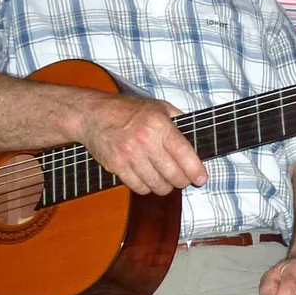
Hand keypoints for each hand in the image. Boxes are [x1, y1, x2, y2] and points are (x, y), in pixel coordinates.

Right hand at [73, 91, 206, 194]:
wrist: (94, 115)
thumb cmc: (128, 110)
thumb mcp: (159, 106)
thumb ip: (179, 120)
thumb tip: (197, 137)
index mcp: (159, 125)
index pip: (183, 153)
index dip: (195, 170)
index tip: (201, 179)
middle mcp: (145, 140)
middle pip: (172, 173)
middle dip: (182, 181)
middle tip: (184, 180)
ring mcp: (129, 155)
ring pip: (156, 184)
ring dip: (165, 187)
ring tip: (167, 181)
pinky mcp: (116, 166)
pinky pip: (138, 187)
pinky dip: (147, 188)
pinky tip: (149, 181)